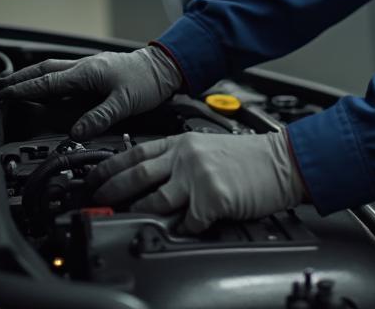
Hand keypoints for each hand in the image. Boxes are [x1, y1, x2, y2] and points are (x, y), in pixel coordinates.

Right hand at [0, 46, 182, 138]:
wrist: (165, 66)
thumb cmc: (148, 80)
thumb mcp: (125, 102)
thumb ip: (99, 117)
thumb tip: (76, 132)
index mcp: (86, 72)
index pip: (47, 81)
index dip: (24, 89)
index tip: (3, 94)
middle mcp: (84, 67)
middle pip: (44, 71)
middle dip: (20, 79)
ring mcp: (89, 67)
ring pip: (53, 70)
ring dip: (33, 77)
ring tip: (15, 85)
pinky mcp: (96, 71)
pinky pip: (65, 74)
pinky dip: (49, 79)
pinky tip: (47, 87)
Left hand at [87, 130, 305, 232]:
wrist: (283, 162)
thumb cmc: (250, 158)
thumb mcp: (208, 147)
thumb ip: (179, 160)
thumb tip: (151, 182)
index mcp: (183, 142)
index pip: (135, 152)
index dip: (108, 167)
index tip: (91, 179)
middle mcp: (186, 156)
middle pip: (135, 176)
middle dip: (110, 191)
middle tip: (96, 202)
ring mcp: (197, 176)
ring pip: (153, 202)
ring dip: (139, 214)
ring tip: (130, 222)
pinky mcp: (211, 198)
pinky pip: (187, 224)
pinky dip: (181, 232)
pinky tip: (181, 233)